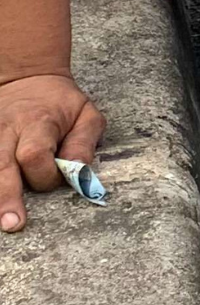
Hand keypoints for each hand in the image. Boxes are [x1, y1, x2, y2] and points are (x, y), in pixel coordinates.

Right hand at [0, 74, 105, 232]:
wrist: (27, 80)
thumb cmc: (61, 104)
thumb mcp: (86, 114)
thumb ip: (84, 143)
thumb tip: (78, 173)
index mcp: (38, 122)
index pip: (34, 154)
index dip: (44, 174)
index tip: (56, 180)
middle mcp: (7, 131)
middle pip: (1, 166)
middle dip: (6, 197)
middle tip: (13, 224)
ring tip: (0, 221)